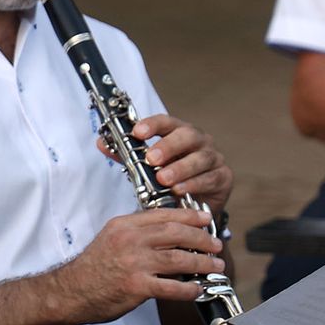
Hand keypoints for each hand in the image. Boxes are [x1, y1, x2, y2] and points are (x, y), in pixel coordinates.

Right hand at [56, 208, 222, 322]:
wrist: (70, 292)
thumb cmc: (93, 268)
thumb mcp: (111, 239)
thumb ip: (137, 233)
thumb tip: (170, 234)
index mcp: (123, 225)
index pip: (163, 215)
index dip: (190, 217)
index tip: (206, 220)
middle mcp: (129, 240)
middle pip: (176, 234)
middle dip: (202, 239)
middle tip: (216, 245)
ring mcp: (134, 263)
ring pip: (180, 259)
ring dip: (203, 263)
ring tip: (215, 266)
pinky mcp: (137, 286)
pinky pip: (172, 287)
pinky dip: (190, 289)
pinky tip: (198, 289)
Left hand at [96, 113, 232, 216]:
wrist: (194, 203)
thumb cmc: (170, 177)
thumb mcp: (146, 165)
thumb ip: (126, 154)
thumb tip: (101, 143)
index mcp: (179, 132)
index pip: (167, 121)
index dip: (153, 124)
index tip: (137, 132)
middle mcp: (199, 141)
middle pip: (187, 136)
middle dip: (168, 147)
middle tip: (152, 159)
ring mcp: (214, 158)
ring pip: (200, 158)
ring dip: (180, 169)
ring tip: (163, 180)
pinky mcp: (224, 177)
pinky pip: (210, 178)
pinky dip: (193, 184)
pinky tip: (179, 190)